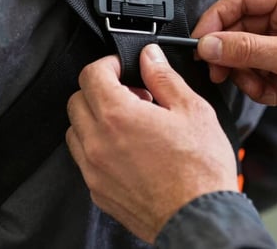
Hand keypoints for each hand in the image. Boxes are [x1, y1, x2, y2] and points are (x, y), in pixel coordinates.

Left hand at [66, 44, 238, 243]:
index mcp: (118, 116)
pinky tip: (127, 148)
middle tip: (131, 94)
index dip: (109, 64)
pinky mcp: (98, 191)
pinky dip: (98, 147)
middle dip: (101, 90)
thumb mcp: (192, 110)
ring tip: (129, 122)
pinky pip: (84, 159)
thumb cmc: (200, 170)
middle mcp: (98, 142)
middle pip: (78, 100)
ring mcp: (94, 170)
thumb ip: (164, 77)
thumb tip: (149, 57)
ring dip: (95, 119)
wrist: (200, 219)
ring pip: (76, 130)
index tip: (124, 67)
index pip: (91, 74)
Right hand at [191, 0, 276, 132]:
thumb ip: (246, 49)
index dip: (215, 20)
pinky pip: (259, 67)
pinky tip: (275, 95)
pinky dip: (259, 83)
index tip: (199, 43)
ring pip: (246, 50)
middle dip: (231, 54)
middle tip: (221, 74)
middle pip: (239, 27)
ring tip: (261, 90)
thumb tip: (208, 45)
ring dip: (247, 74)